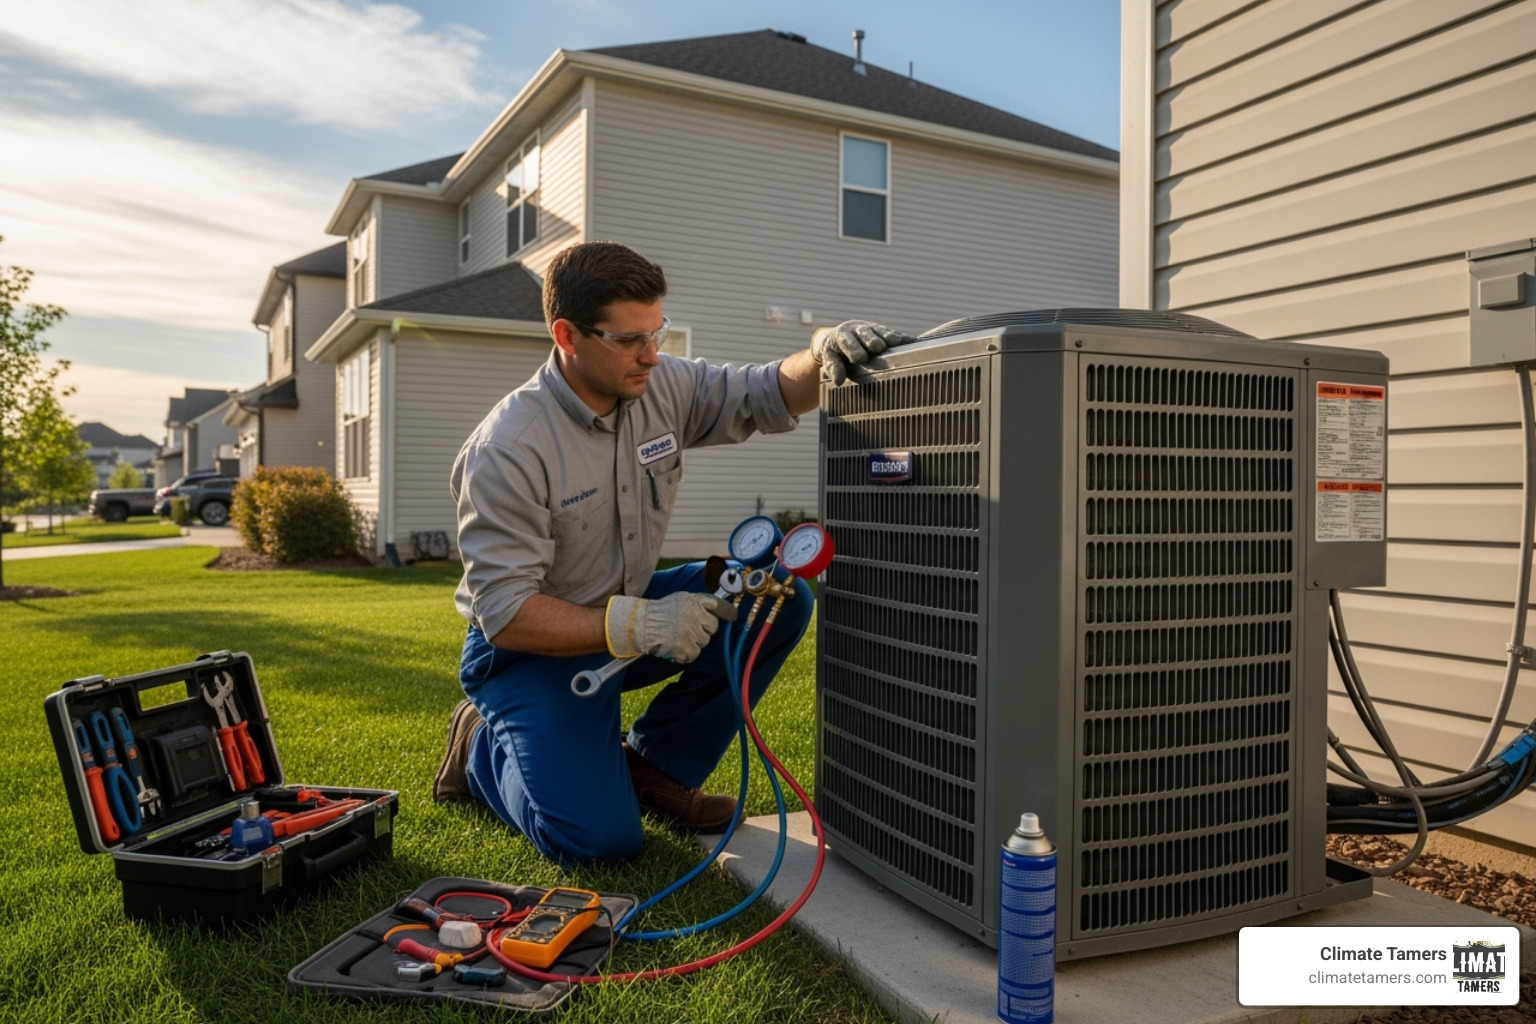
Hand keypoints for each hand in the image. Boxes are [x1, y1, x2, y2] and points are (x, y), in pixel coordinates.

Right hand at [606, 591, 737, 662]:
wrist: (640, 625)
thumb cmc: (661, 612)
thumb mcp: (681, 599)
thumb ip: (700, 602)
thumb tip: (725, 607)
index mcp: (692, 601)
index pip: (715, 606)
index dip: (726, 612)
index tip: (734, 616)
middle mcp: (692, 615)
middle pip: (712, 628)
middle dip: (703, 631)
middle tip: (689, 630)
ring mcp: (688, 631)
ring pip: (703, 643)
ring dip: (693, 643)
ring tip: (678, 637)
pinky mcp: (683, 646)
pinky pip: (693, 655)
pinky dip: (685, 655)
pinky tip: (675, 648)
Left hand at [810, 320, 916, 384]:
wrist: (841, 336)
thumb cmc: (836, 351)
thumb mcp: (829, 358)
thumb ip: (833, 368)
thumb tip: (838, 381)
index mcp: (842, 335)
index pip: (846, 341)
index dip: (853, 348)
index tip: (859, 358)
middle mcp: (857, 329)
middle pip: (864, 333)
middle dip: (871, 340)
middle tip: (877, 347)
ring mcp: (872, 329)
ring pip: (880, 331)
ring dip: (888, 336)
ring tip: (896, 341)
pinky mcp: (884, 332)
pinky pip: (895, 334)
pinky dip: (903, 338)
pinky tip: (914, 341)